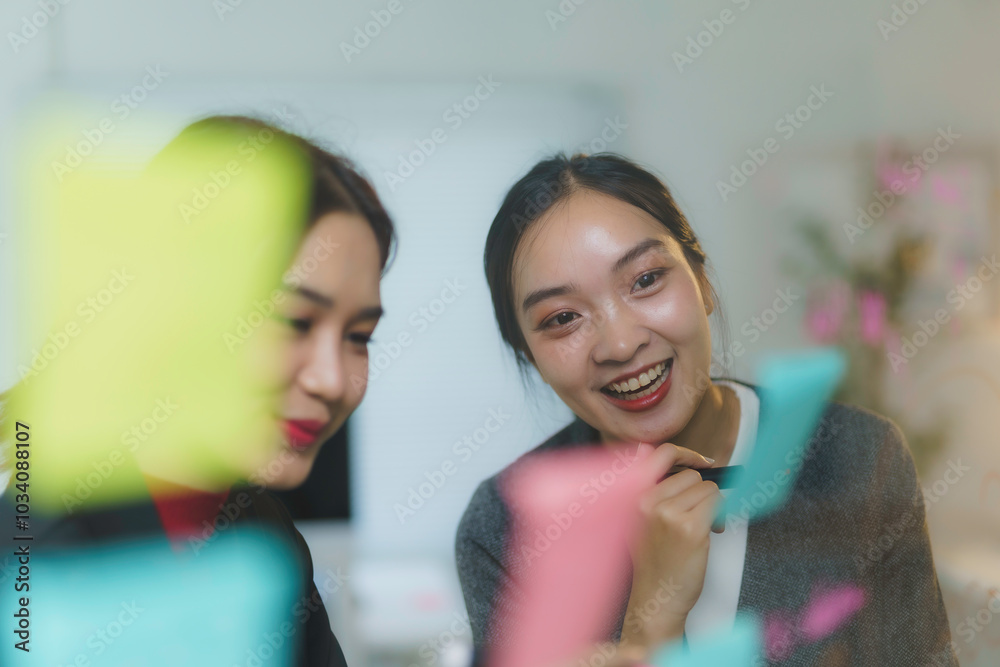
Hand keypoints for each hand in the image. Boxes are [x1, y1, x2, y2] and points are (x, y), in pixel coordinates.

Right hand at [619, 443, 719, 649]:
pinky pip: (717, 504)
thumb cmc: (654, 561)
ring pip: (707, 489)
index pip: (661, 453)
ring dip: (712, 506)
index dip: (686, 453)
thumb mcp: (640, 520)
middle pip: (691, 475)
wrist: (657, 597)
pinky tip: (712, 533)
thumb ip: (653, 490)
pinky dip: (720, 516)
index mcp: (633, 495)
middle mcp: (647, 500)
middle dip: (701, 492)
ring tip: (705, 527)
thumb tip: (679, 463)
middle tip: (701, 514)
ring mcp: (668, 513)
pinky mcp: (690, 528)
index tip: (702, 461)